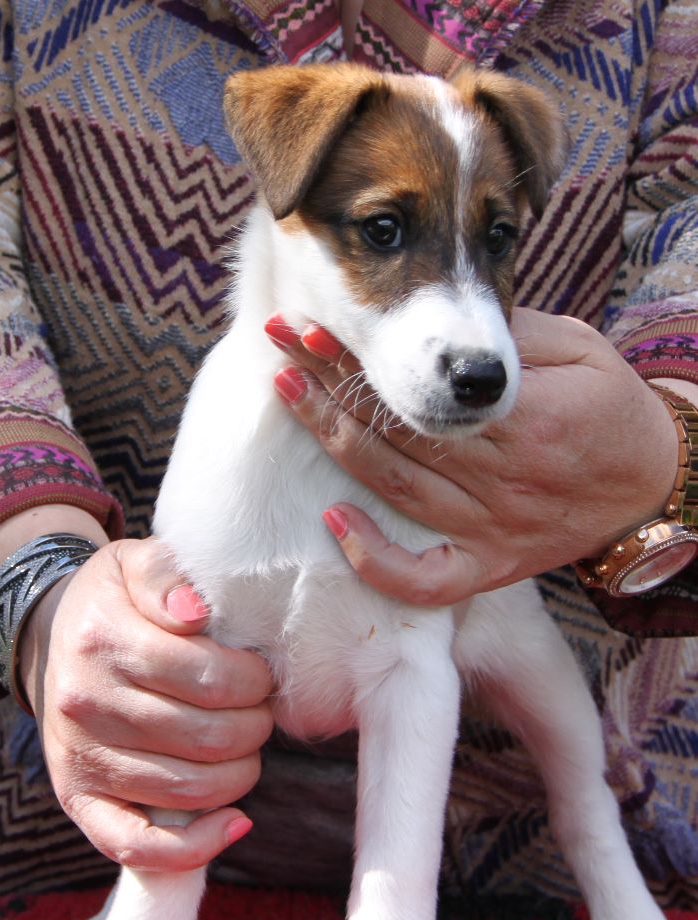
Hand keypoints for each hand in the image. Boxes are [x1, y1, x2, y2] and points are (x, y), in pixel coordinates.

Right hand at [20, 537, 273, 870]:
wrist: (57, 636)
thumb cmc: (117, 601)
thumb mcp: (136, 563)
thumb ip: (167, 575)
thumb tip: (196, 610)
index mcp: (104, 640)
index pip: (209, 677)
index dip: (255, 681)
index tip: (263, 673)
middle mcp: (87, 703)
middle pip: (207, 737)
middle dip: (255, 726)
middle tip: (261, 710)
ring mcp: (81, 757)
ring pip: (187, 789)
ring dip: (240, 772)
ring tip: (247, 745)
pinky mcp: (79, 799)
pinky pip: (138, 845)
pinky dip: (194, 846)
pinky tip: (235, 823)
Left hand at [267, 308, 677, 604]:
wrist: (653, 483)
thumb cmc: (612, 408)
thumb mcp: (579, 350)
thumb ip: (511, 339)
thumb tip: (437, 323)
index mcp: (527, 419)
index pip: (424, 387)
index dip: (365, 357)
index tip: (316, 326)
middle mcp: (503, 479)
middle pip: (399, 432)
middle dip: (332, 384)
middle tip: (281, 345)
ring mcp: (492, 529)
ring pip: (399, 490)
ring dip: (336, 443)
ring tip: (289, 396)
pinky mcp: (490, 566)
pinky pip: (427, 580)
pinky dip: (379, 562)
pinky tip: (335, 523)